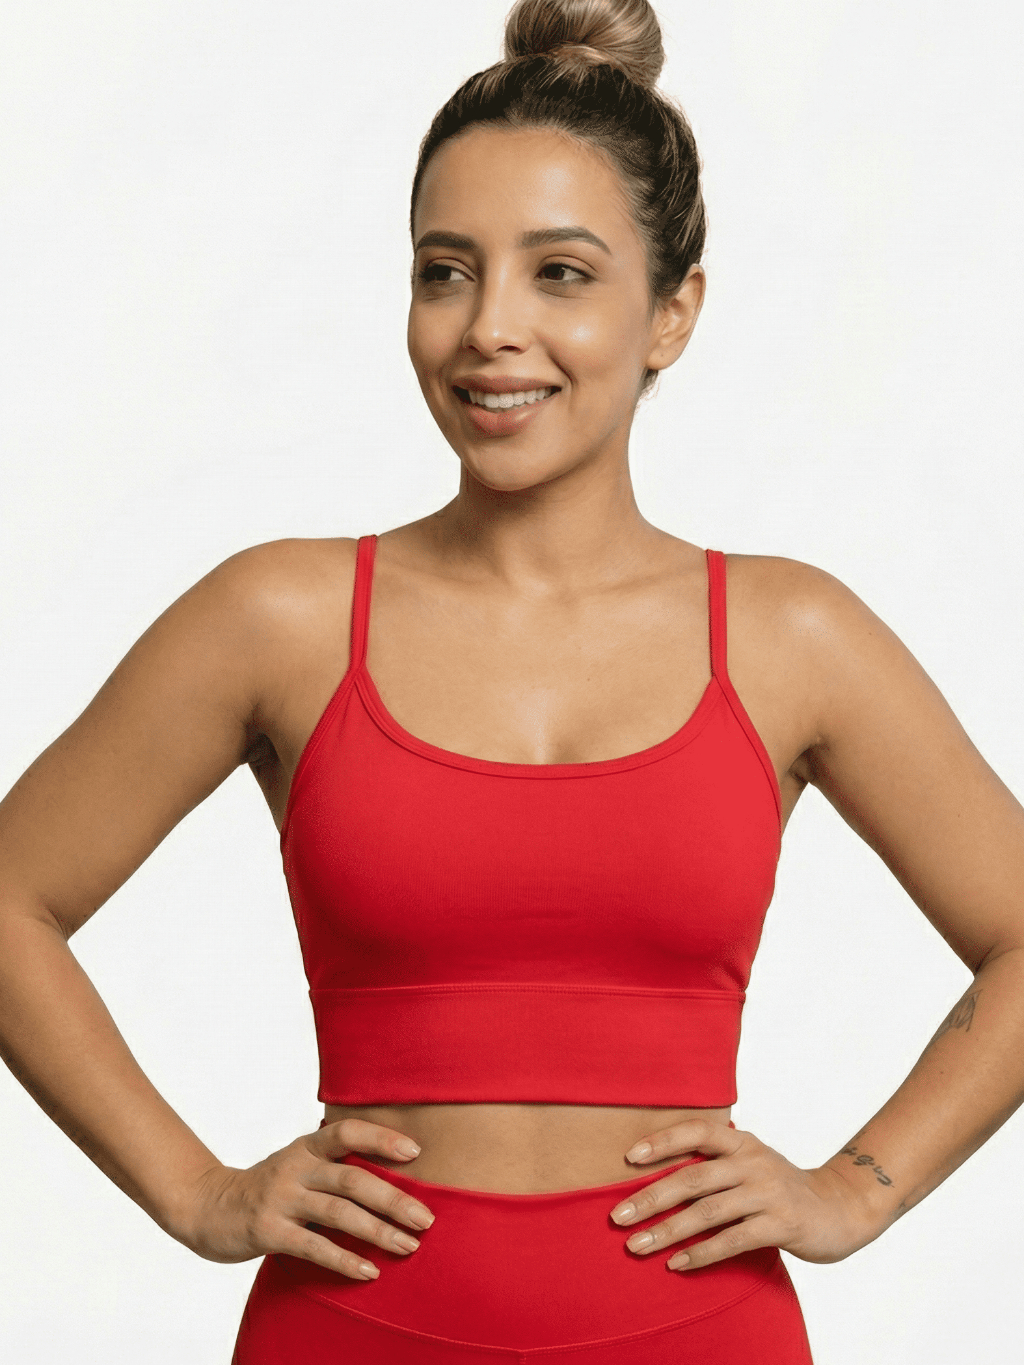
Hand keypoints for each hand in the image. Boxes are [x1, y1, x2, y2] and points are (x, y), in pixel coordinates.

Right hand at [176, 1119, 435, 1279]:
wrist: (207, 1207)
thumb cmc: (267, 1187)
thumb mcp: (297, 1164)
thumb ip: (333, 1163)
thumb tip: (391, 1168)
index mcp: (306, 1147)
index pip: (347, 1132)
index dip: (381, 1138)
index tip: (416, 1153)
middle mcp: (295, 1167)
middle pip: (352, 1179)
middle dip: (394, 1199)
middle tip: (427, 1219)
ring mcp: (280, 1199)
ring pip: (338, 1213)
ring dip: (377, 1231)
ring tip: (408, 1246)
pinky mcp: (268, 1231)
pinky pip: (313, 1246)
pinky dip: (344, 1259)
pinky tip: (368, 1271)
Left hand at [609, 1119, 879, 1270]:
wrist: (841, 1208)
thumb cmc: (781, 1187)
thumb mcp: (751, 1162)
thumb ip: (715, 1162)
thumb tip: (657, 1172)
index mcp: (742, 1142)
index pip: (696, 1131)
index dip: (662, 1141)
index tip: (628, 1158)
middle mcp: (753, 1162)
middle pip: (692, 1178)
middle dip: (651, 1198)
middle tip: (618, 1216)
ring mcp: (768, 1193)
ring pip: (707, 1213)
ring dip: (668, 1231)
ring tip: (637, 1245)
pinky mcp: (781, 1225)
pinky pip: (732, 1241)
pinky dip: (701, 1254)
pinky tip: (676, 1264)